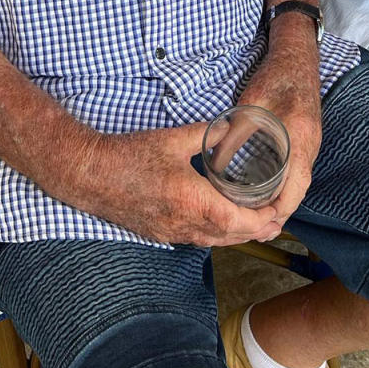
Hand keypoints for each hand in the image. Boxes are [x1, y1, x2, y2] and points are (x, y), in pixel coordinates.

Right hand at [87, 122, 281, 246]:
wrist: (91, 174)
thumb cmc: (131, 154)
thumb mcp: (174, 138)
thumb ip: (207, 133)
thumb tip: (232, 126)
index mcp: (192, 200)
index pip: (237, 220)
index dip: (261, 220)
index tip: (277, 212)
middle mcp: (184, 223)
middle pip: (229, 236)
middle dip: (255, 232)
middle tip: (276, 225)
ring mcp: (170, 232)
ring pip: (212, 241)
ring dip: (236, 237)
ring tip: (256, 228)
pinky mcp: (159, 233)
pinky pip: (195, 239)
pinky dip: (215, 236)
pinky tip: (220, 225)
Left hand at [238, 17, 321, 226]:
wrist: (298, 56)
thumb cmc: (275, 76)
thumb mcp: (251, 104)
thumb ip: (235, 133)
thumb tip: (214, 162)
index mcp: (299, 138)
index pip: (295, 186)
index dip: (280, 209)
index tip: (262, 224)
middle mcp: (310, 145)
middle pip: (300, 190)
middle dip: (280, 213)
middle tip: (259, 231)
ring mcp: (311, 143)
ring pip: (300, 182)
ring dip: (284, 202)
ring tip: (261, 220)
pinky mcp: (306, 139)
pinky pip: (299, 170)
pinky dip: (287, 187)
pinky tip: (270, 193)